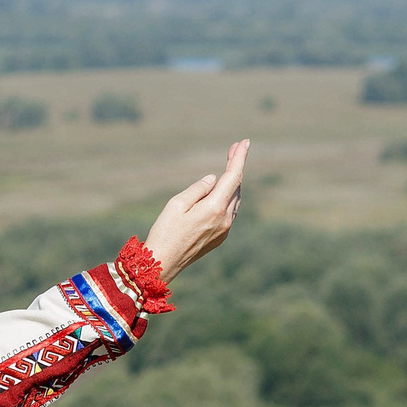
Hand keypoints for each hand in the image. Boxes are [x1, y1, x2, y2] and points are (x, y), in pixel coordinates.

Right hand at [142, 140, 248, 283]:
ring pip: (234, 200)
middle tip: (234, 148)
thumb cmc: (165, 232)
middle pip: (236, 187)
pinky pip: (229, 212)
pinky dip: (228, 197)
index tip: (245, 142)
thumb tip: (214, 179)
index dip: (239, 158)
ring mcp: (224, 231)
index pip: (232, 177)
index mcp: (214, 208)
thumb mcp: (177, 204)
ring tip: (229, 166)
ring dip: (233, 182)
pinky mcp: (219, 238)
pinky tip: (222, 191)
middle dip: (235, 167)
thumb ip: (198, 189)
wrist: (162, 265)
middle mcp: (225, 220)